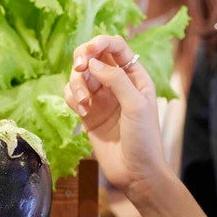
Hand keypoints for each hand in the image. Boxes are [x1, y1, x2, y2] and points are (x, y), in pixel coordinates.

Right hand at [64, 35, 169, 195]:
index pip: (116, 47)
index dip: (100, 42)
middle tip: (79, 69)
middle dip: (83, 58)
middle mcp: (116, 83)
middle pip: (93, 57)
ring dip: (77, 84)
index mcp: (135, 76)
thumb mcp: (136, 105)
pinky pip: (72, 95)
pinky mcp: (88, 113)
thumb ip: (116, 80)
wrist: (136, 173)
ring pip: (79, 76)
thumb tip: (92, 62)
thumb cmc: (144, 139)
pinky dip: (72, 97)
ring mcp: (101, 98)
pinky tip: (82, 110)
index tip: (89, 51)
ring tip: (84, 103)